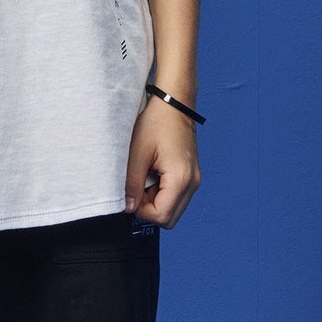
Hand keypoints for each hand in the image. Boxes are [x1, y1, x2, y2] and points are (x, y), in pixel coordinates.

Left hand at [124, 95, 200, 229]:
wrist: (173, 103)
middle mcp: (192, 183)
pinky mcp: (190, 175)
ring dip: (155, 200)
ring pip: (172, 209)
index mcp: (181, 179)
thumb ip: (131, 184)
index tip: (131, 193)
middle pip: (169, 218)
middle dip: (149, 209)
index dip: (141, 211)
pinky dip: (161, 192)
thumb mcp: (137, 153)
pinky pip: (175, 196)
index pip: (161, 216)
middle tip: (137, 186)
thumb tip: (127, 208)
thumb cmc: (156, 122)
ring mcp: (193, 180)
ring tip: (145, 176)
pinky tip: (153, 173)